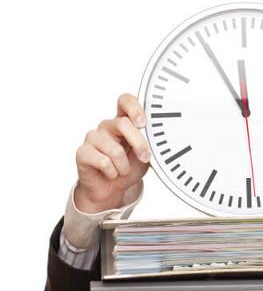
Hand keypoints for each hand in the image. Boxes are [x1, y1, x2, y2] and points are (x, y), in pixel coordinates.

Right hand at [74, 94, 150, 213]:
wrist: (110, 190)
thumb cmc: (127, 170)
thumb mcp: (144, 157)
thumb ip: (148, 144)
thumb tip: (152, 137)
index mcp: (122, 122)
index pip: (125, 101)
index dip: (134, 108)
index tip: (143, 123)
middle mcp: (106, 127)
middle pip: (123, 124)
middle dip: (139, 144)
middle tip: (144, 157)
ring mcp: (93, 138)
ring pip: (115, 150)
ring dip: (124, 167)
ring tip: (122, 170)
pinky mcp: (82, 153)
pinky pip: (103, 162)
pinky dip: (112, 173)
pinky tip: (110, 174)